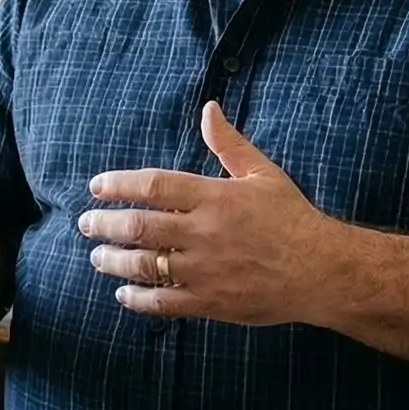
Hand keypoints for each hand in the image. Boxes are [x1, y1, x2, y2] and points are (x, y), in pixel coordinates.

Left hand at [80, 102, 343, 324]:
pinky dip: (138, 298)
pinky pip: (164, 302)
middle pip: (139, 226)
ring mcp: (206, 269)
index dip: (119, 184)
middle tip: (86, 223)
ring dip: (113, 261)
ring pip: (145, 265)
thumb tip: (208, 108)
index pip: (154, 186)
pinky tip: (123, 293)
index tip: (97, 186)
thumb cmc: (292, 219)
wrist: (323, 270)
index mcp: (215, 197)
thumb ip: (229, 144)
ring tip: (97, 257)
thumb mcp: (263, 174)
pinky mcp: (211, 301)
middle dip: (105, 224)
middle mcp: (204, 232)